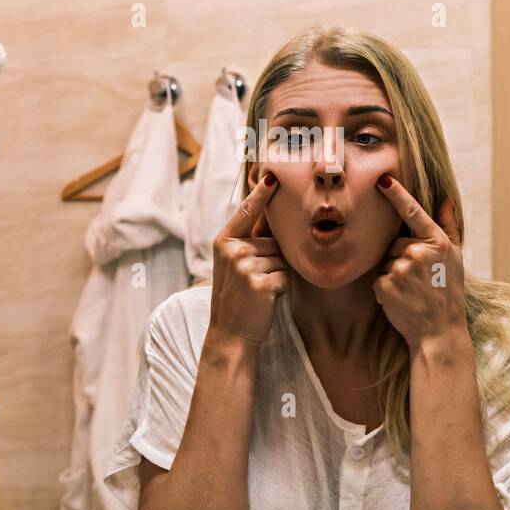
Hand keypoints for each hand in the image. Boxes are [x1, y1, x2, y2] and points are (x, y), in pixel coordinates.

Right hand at [208, 173, 288, 347]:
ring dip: (279, 274)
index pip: (247, 212)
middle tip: (255, 281)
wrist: (230, 332)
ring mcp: (246, 266)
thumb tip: (272, 212)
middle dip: (274, 259)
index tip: (273, 176)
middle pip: (273, 242)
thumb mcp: (234, 263)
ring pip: (282, 259)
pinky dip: (283, 287)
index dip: (261, 194)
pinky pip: (286, 276)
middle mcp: (232, 250)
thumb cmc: (237, 296)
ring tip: (260, 290)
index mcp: (224, 241)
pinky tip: (267, 299)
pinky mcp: (261, 283)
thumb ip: (250, 239)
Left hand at [373, 173, 468, 350]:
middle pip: (395, 243)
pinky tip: (401, 300)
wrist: (440, 332)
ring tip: (412, 291)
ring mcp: (401, 268)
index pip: (412, 211)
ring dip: (394, 274)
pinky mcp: (386, 284)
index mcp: (437, 242)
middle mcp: (419, 252)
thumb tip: (446, 199)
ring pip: (386, 261)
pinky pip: (378, 278)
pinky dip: (385, 289)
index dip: (396, 194)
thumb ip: (448, 226)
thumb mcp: (455, 258)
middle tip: (420, 280)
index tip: (382, 179)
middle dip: (402, 257)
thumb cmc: (449, 293)